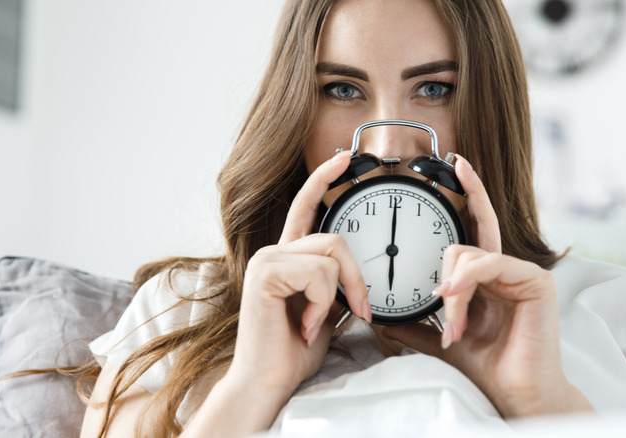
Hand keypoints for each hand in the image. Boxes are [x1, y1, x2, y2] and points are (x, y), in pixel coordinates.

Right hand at [226, 151, 371, 405]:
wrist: (270, 381)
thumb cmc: (294, 351)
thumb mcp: (327, 309)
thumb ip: (337, 283)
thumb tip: (360, 274)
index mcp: (288, 257)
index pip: (306, 207)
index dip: (324, 179)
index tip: (343, 158)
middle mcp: (274, 253)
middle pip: (335, 239)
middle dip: (356, 278)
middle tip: (360, 310)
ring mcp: (267, 260)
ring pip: (331, 255)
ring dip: (338, 295)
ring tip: (316, 322)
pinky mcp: (265, 273)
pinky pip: (319, 274)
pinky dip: (323, 304)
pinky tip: (304, 324)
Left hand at [383, 155, 591, 417]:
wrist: (517, 395)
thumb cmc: (489, 369)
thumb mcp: (443, 340)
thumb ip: (419, 325)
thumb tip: (385, 318)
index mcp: (489, 278)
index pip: (476, 228)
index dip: (469, 194)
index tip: (457, 165)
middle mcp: (507, 269)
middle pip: (468, 240)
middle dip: (446, 276)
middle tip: (446, 314)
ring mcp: (524, 273)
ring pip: (470, 255)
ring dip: (452, 293)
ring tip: (452, 328)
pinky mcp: (537, 282)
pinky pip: (489, 265)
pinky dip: (465, 284)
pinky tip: (455, 303)